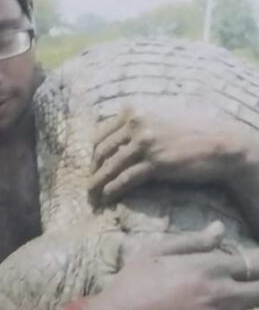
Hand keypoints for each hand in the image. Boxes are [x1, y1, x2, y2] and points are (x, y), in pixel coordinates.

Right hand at [59, 225, 258, 309]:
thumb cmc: (130, 287)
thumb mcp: (155, 252)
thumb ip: (192, 241)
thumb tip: (220, 228)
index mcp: (210, 267)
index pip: (253, 263)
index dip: (253, 269)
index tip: (248, 274)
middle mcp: (223, 294)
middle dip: (254, 292)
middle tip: (242, 297)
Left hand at [89, 101, 248, 201]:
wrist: (220, 143)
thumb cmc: (195, 129)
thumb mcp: (162, 115)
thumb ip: (141, 120)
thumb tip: (121, 133)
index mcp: (134, 110)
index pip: (102, 133)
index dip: (94, 153)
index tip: (92, 166)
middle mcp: (136, 124)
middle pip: (101, 150)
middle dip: (92, 170)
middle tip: (88, 185)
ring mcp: (144, 143)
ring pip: (109, 167)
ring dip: (97, 184)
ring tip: (91, 198)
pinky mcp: (154, 163)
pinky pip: (125, 179)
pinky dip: (112, 191)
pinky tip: (106, 199)